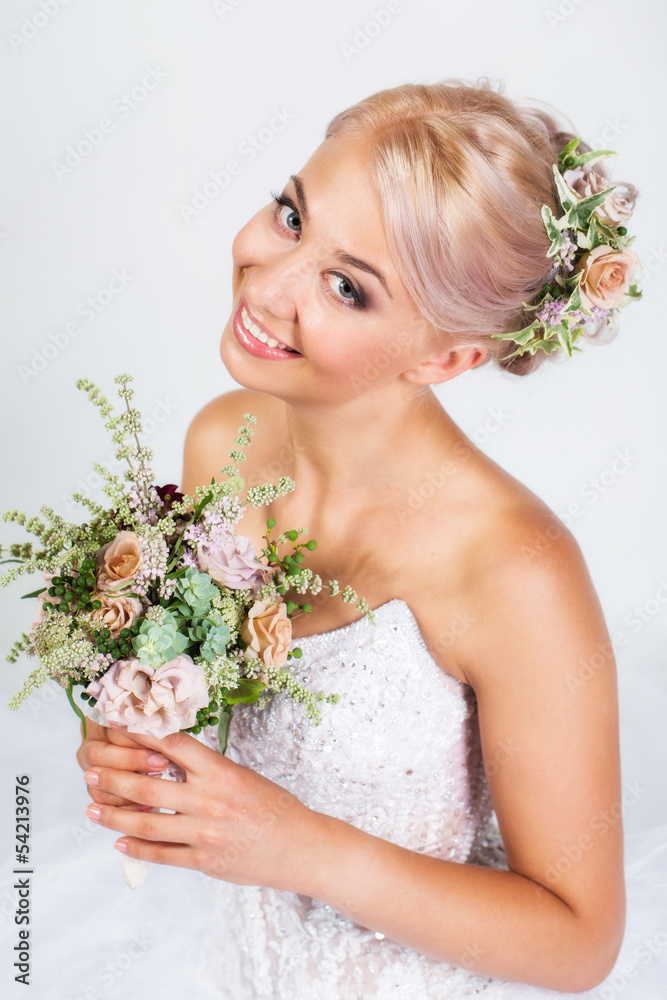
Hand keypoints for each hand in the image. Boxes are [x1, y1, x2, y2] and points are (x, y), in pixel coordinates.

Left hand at [81, 726, 321, 890]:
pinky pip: (161, 854)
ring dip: (114, 817)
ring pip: (146, 823)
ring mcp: (204, 833)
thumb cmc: (275, 807)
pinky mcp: (204, 861)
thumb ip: (208, 770)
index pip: (171, 746)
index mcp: (220, 772)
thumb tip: (170, 760)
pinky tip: (119, 844)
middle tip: (90, 773)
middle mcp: (209, 800)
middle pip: (147, 785)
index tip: (118, 728)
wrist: (300, 846)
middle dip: (113, 779)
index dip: (140, 735)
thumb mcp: (243, 776)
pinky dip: (136, 849)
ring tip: (91, 810)